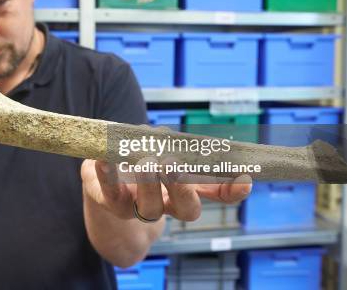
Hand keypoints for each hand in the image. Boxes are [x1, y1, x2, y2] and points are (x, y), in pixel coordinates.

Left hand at [81, 159, 251, 221]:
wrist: (101, 191)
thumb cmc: (138, 162)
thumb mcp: (160, 149)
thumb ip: (173, 145)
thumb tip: (176, 137)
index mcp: (185, 190)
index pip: (215, 194)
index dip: (231, 190)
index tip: (244, 180)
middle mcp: (166, 204)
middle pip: (186, 208)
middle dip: (183, 187)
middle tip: (174, 165)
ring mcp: (137, 207)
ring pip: (150, 206)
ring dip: (150, 183)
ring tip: (146, 163)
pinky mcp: (109, 201)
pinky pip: (110, 192)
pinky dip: (108, 176)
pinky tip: (105, 161)